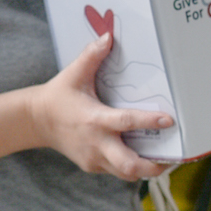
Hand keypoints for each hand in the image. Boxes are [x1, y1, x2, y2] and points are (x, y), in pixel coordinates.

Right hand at [29, 34, 172, 180]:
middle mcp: (96, 143)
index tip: (169, 120)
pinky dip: (132, 166)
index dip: (148, 121)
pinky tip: (144, 156)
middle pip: (129, 165)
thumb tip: (108, 36)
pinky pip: (116, 171)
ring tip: (166, 159)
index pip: (125, 122)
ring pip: (126, 173)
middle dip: (154, 166)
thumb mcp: (73, 74)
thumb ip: (91, 55)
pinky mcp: (92, 166)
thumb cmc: (58, 97)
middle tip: (175, 157)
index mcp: (94, 119)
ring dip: (147, 169)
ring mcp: (94, 158)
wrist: (36, 121)